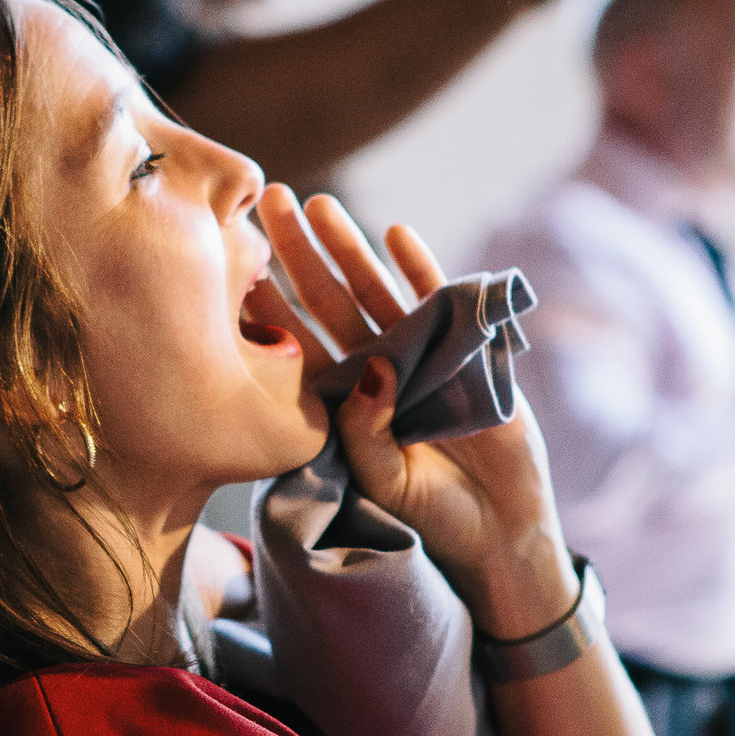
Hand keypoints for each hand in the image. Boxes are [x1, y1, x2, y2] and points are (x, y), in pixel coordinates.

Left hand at [255, 186, 577, 639]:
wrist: (498, 534)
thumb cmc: (430, 518)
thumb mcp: (384, 480)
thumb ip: (366, 431)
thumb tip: (370, 368)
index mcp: (342, 401)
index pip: (296, 343)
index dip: (268, 304)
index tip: (236, 262)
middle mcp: (374, 369)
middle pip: (328, 300)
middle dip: (299, 252)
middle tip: (271, 201)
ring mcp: (418, 356)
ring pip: (374, 289)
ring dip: (349, 247)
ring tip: (320, 205)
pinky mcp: (465, 353)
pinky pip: (438, 300)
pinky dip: (418, 267)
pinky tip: (395, 233)